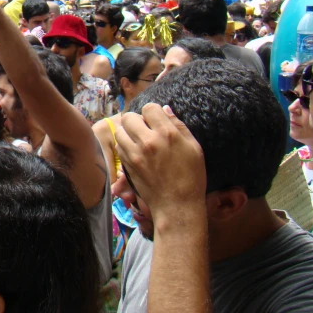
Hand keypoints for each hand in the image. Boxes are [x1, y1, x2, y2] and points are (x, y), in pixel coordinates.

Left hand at [115, 104, 205, 219]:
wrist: (176, 205)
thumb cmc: (191, 177)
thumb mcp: (194, 148)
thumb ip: (178, 126)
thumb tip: (165, 109)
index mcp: (167, 134)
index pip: (149, 108)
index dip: (153, 113)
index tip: (157, 121)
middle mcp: (148, 141)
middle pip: (129, 117)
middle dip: (137, 121)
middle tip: (145, 130)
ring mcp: (135, 153)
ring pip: (120, 131)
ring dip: (128, 133)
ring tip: (138, 141)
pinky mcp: (127, 164)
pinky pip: (119, 146)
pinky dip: (124, 146)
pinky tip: (135, 152)